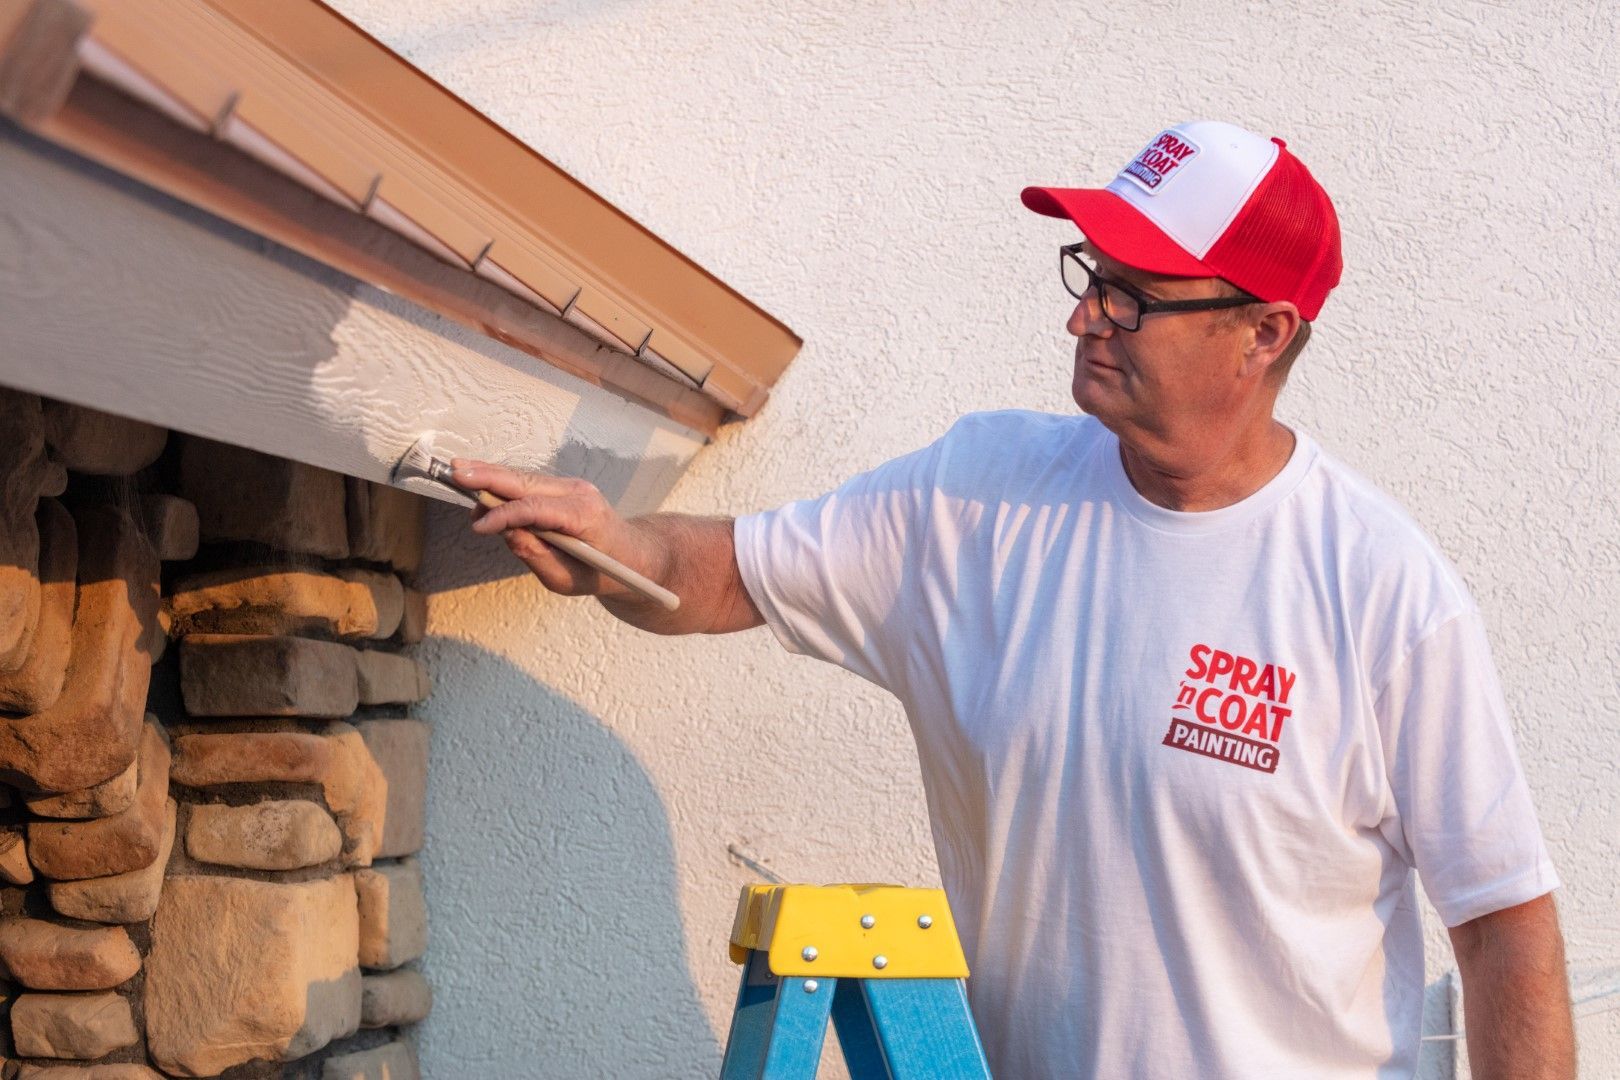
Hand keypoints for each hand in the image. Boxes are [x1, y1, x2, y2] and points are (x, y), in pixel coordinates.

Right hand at [451, 458, 647, 599]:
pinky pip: (528, 483)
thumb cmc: (600, 572)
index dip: (504, 514)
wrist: (632, 556)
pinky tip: (479, 486)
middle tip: (455, 472)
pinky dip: (503, 484)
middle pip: (526, 481)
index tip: (478, 527)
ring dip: (490, 477)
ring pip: (525, 478)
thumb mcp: (566, 579)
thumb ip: (535, 556)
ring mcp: (573, 486)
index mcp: (584, 516)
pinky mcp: (564, 488)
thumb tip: (505, 532)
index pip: (536, 508)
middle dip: (489, 476)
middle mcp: (579, 493)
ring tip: (458, 475)